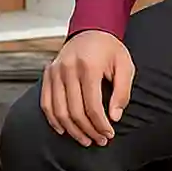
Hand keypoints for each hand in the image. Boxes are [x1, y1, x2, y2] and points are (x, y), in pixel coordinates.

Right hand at [41, 30, 135, 146]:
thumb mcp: (125, 66)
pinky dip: (53, 120)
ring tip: (85, 139)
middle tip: (99, 140)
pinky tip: (64, 130)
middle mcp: (68, 69)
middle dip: (88, 131)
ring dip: (72, 130)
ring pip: (59, 111)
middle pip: (75, 111)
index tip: (108, 134)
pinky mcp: (48, 74)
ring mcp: (55, 72)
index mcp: (88, 67)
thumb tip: (114, 116)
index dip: (100, 124)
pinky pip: (46, 103)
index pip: (92, 106)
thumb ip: (122, 92)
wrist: (91, 30)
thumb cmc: (109, 49)